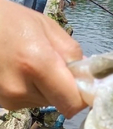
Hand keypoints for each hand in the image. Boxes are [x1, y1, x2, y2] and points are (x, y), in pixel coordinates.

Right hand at [0, 0, 86, 117]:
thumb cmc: (11, 22)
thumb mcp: (47, 28)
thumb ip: (72, 55)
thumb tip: (87, 78)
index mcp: (37, 64)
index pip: (72, 103)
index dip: (81, 96)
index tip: (81, 85)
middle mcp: (22, 88)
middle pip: (60, 103)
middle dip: (62, 89)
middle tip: (52, 67)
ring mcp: (10, 100)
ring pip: (45, 103)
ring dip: (45, 89)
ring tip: (30, 66)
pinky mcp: (4, 105)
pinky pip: (30, 102)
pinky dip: (31, 91)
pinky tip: (19, 73)